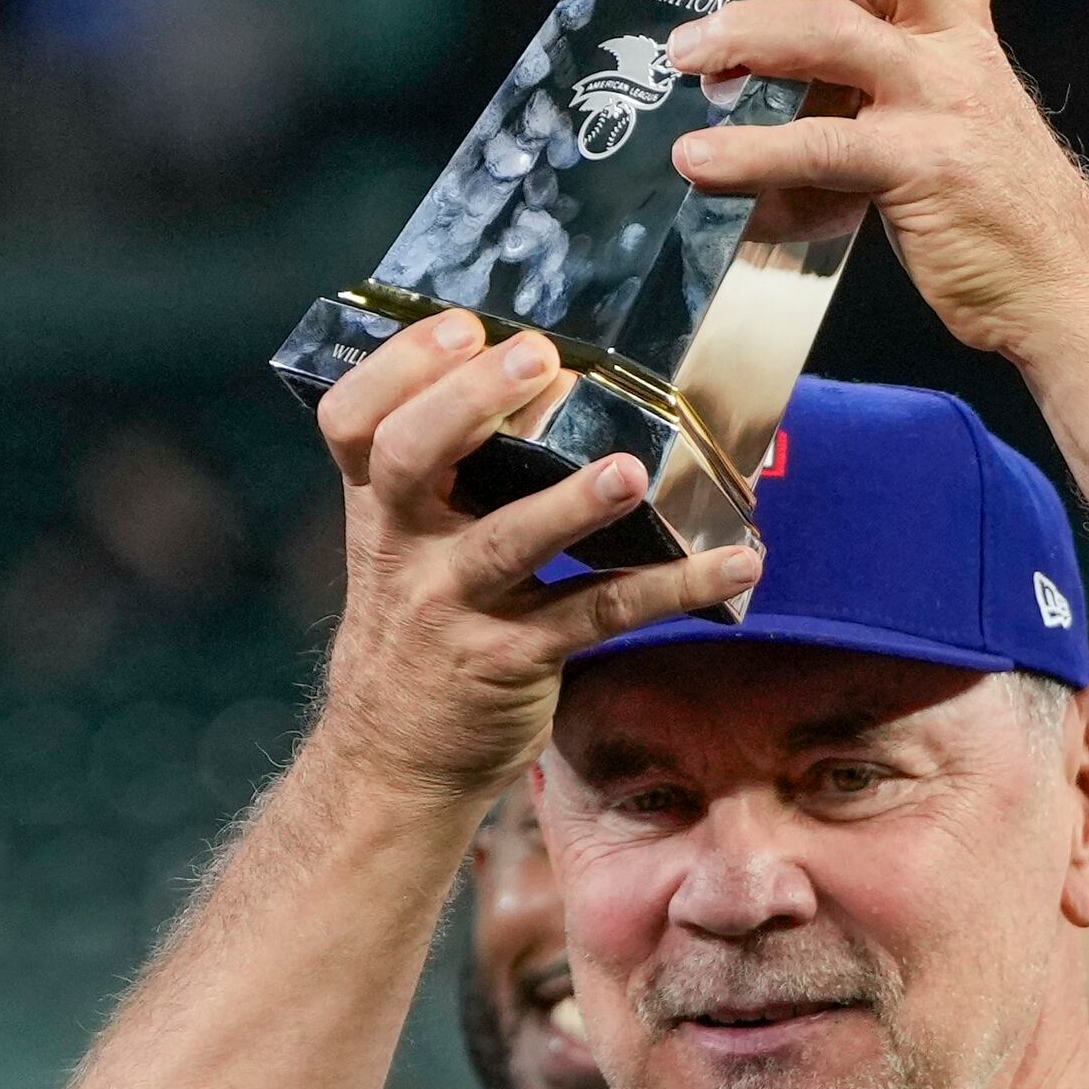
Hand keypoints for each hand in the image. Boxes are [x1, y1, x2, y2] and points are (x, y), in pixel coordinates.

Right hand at [304, 313, 766, 804]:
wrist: (393, 764)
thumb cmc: (414, 634)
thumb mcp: (399, 551)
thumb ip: (442, 480)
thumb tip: (533, 381)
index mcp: (377, 509)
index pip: (353, 421)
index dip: (398, 366)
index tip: (462, 324)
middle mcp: (404, 551)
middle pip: (409, 459)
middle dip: (469, 403)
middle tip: (538, 360)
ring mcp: (455, 608)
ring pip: (507, 543)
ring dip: (571, 503)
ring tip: (629, 469)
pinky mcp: (513, 661)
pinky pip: (597, 615)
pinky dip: (673, 587)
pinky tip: (736, 565)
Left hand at [661, 0, 1088, 366]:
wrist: (1060, 293)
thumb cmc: (984, 205)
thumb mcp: (942, 110)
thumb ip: (868, 65)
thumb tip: (765, 36)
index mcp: (964, 24)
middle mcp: (959, 47)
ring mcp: (945, 103)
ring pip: (840, 33)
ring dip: (749, 37)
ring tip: (686, 55)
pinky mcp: (923, 169)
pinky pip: (820, 143)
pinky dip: (747, 151)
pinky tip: (698, 162)